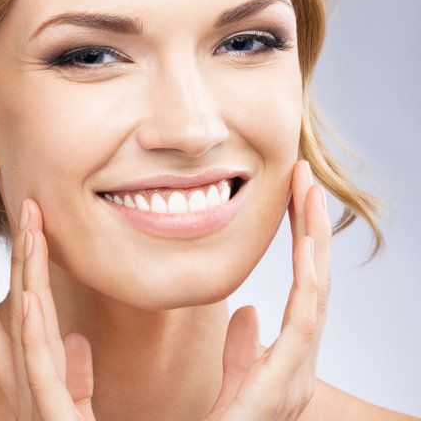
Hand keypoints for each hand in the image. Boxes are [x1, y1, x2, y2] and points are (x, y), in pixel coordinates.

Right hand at [0, 199, 95, 419]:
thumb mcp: (76, 411)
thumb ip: (73, 377)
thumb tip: (79, 338)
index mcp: (30, 378)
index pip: (3, 319)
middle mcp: (25, 383)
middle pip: (13, 308)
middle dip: (15, 257)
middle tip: (23, 205)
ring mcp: (35, 399)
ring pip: (25, 327)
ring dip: (26, 276)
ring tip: (28, 229)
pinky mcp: (53, 418)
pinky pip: (41, 371)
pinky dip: (33, 333)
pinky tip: (29, 298)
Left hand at [205, 159, 331, 420]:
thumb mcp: (239, 377)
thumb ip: (245, 346)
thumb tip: (248, 309)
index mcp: (293, 348)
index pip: (302, 282)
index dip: (303, 238)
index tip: (295, 195)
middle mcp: (303, 352)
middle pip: (313, 276)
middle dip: (312, 224)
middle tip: (305, 176)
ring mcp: (300, 364)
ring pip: (314, 288)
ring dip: (314, 237)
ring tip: (309, 193)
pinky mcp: (287, 377)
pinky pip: (303, 319)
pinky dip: (308, 279)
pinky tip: (306, 245)